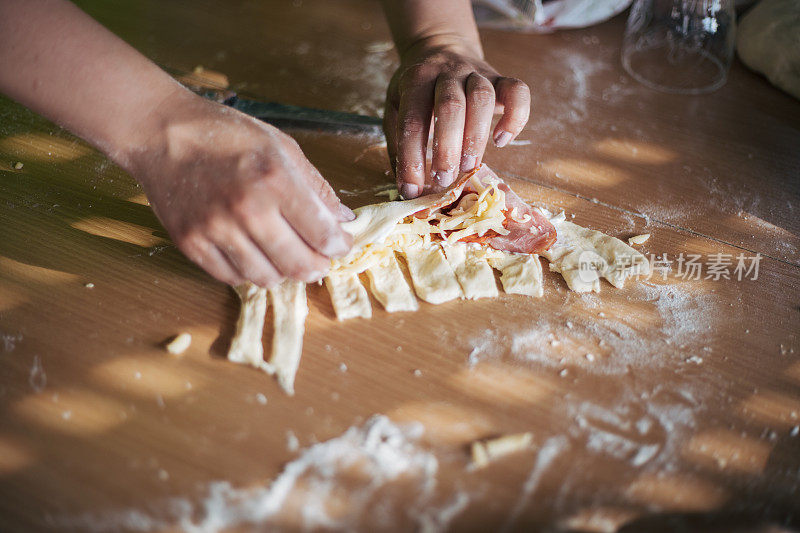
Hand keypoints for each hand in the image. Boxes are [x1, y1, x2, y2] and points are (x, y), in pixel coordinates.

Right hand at [124, 93, 353, 287]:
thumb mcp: (281, 147)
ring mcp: (216, 229)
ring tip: (283, 254)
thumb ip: (316, 186)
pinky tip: (252, 253)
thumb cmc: (225, 135)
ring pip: (267, 278)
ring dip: (283, 271)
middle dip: (317, 267)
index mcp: (276, 179)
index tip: (340, 245)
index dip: (339, 246)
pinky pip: (232, 278)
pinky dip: (249, 271)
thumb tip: (344, 219)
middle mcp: (247, 209)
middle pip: (299, 266)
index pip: (323, 234)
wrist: (161, 133)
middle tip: (319, 260)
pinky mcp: (191, 244)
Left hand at [383, 40, 530, 197]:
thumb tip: (407, 187)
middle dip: (447, 149)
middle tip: (444, 180)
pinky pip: (518, 91)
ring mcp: (476, 73)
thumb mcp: (396, 106)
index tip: (412, 190)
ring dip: (476, 137)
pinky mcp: (500, 78)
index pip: (412, 121)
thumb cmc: (417, 88)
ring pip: (482, 98)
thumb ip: (399, 142)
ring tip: (469, 167)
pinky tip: (501, 140)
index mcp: (415, 80)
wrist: (440, 46)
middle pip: (450, 107)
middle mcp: (447, 73)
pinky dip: (515, 117)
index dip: (411, 159)